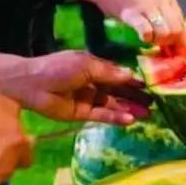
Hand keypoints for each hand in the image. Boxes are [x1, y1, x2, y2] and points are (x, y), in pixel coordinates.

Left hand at [8, 52, 150, 123]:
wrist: (32, 84)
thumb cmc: (59, 67)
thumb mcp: (86, 65)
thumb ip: (108, 73)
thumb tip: (130, 75)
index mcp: (93, 66)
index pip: (116, 74)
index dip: (132, 80)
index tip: (149, 86)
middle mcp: (92, 83)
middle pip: (117, 91)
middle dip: (134, 96)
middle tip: (153, 104)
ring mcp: (87, 99)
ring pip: (112, 104)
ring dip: (128, 108)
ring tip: (146, 114)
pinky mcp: (81, 113)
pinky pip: (102, 115)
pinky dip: (115, 117)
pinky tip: (129, 119)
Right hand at [93, 0, 184, 44]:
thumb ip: (163, 11)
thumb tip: (173, 35)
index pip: (182, 22)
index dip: (178, 38)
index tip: (171, 45)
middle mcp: (161, 0)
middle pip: (176, 30)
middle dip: (169, 42)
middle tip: (159, 44)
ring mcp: (147, 6)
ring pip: (165, 33)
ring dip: (158, 42)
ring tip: (150, 40)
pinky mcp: (133, 14)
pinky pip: (147, 31)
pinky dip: (147, 38)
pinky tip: (142, 37)